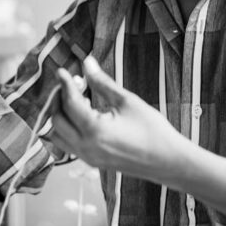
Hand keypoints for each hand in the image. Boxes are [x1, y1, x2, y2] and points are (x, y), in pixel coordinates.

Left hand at [51, 56, 183, 181]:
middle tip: (75, 84)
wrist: (167, 160)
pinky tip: (83, 116)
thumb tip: (87, 63)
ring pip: (58, 136)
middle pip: (58, 120)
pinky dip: (68, 129)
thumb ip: (102, 82)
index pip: (69, 103)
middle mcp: (86, 147)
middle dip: (61, 99)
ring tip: (78, 99)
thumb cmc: (152, 130)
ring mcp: (88, 157)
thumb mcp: (127, 101)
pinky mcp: (92, 162)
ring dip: (62, 116)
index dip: (65, 84)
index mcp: (94, 130)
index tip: (62, 71)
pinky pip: (68, 145)